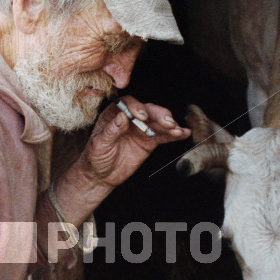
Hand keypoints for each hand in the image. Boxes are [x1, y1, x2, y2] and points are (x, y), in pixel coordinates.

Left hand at [51, 97, 190, 225]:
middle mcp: (130, 118)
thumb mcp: (99, 144)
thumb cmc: (95, 157)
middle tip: (168, 122)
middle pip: (148, 110)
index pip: (129, 103)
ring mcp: (141, 129)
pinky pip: (163, 136)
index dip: (137, 107)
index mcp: (115, 114)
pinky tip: (184, 133)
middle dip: (159, 115)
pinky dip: (174, 135)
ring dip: (170, 124)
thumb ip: (111, 130)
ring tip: (177, 130)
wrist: (101, 175)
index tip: (142, 116)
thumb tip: (122, 117)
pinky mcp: (149, 141)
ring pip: (158, 122)